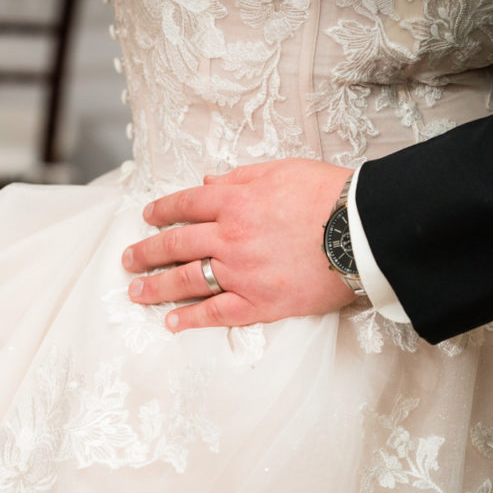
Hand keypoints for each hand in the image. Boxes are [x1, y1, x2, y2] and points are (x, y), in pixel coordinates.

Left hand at [121, 158, 356, 331]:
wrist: (364, 232)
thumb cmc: (330, 195)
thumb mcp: (283, 170)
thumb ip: (241, 176)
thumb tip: (208, 181)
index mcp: (235, 201)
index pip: (186, 204)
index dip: (162, 210)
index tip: (147, 217)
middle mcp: (231, 237)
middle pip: (176, 244)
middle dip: (147, 252)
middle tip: (128, 259)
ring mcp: (242, 273)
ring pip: (188, 280)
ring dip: (157, 286)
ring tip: (136, 291)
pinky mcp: (260, 303)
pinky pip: (217, 314)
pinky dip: (191, 319)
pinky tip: (172, 323)